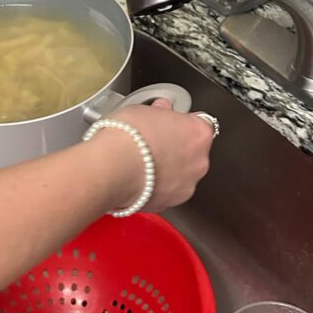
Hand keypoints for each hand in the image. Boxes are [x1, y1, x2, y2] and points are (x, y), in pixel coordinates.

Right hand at [93, 99, 213, 212]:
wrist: (112, 168)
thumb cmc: (128, 137)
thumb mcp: (142, 110)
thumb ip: (159, 112)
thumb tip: (161, 111)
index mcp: (198, 133)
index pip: (200, 124)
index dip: (182, 123)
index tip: (169, 123)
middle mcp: (199, 161)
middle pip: (193, 152)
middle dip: (177, 148)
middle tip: (152, 143)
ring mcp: (187, 185)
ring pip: (182, 174)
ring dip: (168, 170)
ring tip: (142, 163)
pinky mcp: (171, 203)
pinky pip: (167, 192)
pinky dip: (157, 187)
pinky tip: (139, 179)